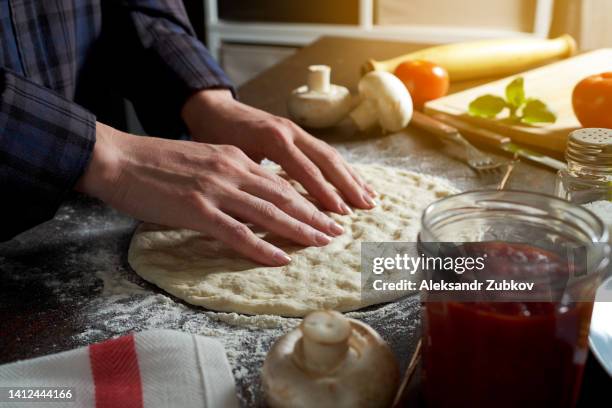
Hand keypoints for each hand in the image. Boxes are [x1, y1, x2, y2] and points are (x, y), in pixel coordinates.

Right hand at [76, 123, 344, 265]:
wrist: (118, 158)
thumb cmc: (156, 162)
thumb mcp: (202, 160)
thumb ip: (229, 175)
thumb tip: (251, 197)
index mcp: (234, 159)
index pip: (280, 182)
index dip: (307, 200)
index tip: (327, 214)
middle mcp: (231, 171)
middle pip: (284, 197)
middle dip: (314, 216)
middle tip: (336, 233)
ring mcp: (216, 190)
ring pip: (269, 213)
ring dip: (299, 230)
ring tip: (322, 243)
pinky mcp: (197, 210)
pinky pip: (237, 233)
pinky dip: (262, 248)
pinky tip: (281, 259)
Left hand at [181, 90, 376, 214]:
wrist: (212, 108)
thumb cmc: (216, 136)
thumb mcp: (231, 158)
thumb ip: (253, 179)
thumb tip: (274, 209)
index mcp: (274, 138)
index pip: (306, 170)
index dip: (324, 193)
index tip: (340, 213)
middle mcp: (290, 132)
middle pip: (327, 160)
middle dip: (348, 185)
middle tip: (365, 208)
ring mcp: (296, 131)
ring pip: (331, 155)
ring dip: (351, 177)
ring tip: (370, 198)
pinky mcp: (298, 133)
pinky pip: (324, 152)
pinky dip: (342, 169)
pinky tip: (354, 183)